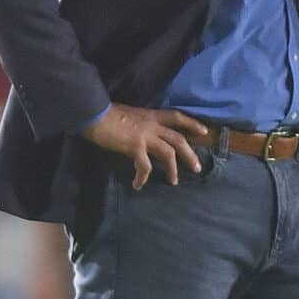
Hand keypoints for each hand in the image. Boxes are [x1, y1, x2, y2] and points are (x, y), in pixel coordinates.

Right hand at [83, 103, 210, 189]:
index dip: (192, 124)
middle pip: (178, 139)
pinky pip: (144, 166)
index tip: (204, 131)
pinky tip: (138, 185)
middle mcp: (152, 125)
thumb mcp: (129, 115)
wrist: (94, 114)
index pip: (177, 117)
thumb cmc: (107, 113)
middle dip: (190, 154)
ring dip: (172, 169)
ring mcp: (145, 135)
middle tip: (197, 168)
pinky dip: (142, 176)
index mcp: (151, 115)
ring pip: (168, 153)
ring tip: (173, 182)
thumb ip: (139, 123)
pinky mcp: (135, 146)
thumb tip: (140, 133)